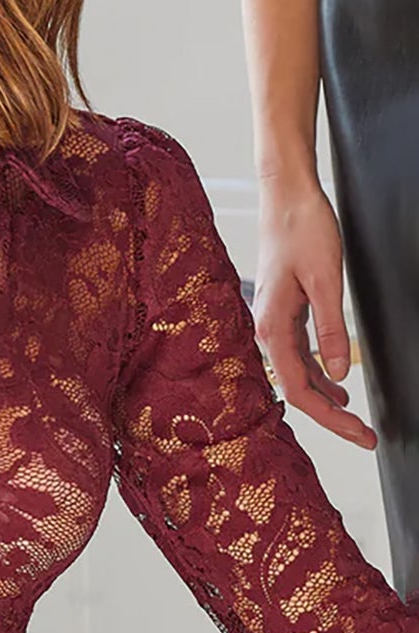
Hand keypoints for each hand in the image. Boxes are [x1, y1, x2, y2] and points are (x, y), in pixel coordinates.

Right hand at [252, 176, 376, 449]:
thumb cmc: (302, 230)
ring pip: (299, 377)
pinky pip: (299, 357)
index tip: (359, 434)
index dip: (331, 420)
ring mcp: (274, 326)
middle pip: (298, 391)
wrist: (285, 196)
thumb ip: (331, 329)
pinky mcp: (283, 316)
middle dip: (332, 418)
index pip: (300, 392)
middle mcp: (267, 334)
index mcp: (272, 330)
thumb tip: (339, 373)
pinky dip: (320, 375)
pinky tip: (337, 384)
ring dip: (326, 399)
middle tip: (365, 436)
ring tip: (354, 417)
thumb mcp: (326, 280)